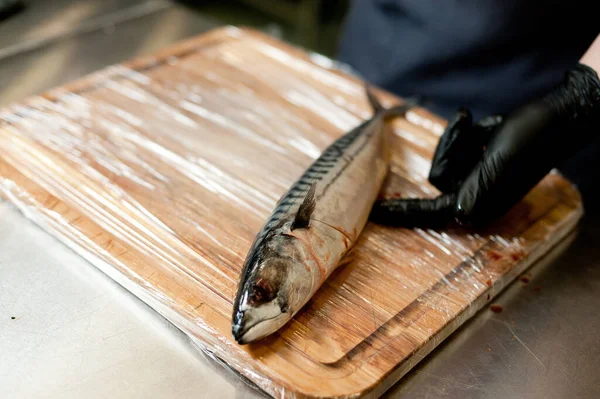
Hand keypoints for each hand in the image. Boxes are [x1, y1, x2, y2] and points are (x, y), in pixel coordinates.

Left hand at [371, 62, 599, 227]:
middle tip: (473, 133)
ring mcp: (475, 177)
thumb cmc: (527, 143)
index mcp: (477, 206)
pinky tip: (488, 127)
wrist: (555, 115)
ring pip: (444, 159)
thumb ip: (470, 195)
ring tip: (485, 131)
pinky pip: (456, 146)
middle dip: (452, 151)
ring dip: (461, 140)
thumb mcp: (495, 171)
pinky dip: (467, 133)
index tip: (374, 213)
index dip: (401, 213)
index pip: (430, 212)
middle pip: (437, 176)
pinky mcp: (478, 160)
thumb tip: (453, 214)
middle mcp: (473, 195)